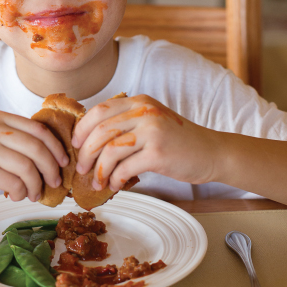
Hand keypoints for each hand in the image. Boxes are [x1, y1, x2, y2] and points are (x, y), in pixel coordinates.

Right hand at [0, 110, 68, 202]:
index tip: (63, 161)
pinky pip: (15, 182)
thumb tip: (51, 156)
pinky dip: (21, 192)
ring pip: (28, 166)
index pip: (38, 128)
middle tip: (54, 182)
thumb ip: (13, 139)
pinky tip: (16, 196)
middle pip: (37, 147)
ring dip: (36, 184)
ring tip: (33, 193)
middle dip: (51, 168)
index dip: (56, 146)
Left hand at [72, 94, 220, 191]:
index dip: (82, 128)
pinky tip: (116, 185)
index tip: (75, 143)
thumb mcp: (151, 121)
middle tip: (81, 168)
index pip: (98, 110)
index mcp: (138, 101)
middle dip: (85, 152)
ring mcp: (152, 131)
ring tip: (97, 182)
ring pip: (110, 151)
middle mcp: (143, 112)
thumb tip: (90, 139)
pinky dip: (115, 179)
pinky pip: (125, 168)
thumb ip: (126, 123)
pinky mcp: (158, 153)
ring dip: (99, 170)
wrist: (211, 152)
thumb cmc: (177, 140)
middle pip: (100, 131)